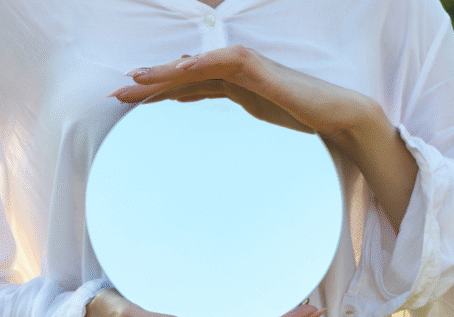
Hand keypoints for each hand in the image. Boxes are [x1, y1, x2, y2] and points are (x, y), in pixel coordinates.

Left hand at [107, 46, 377, 144]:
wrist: (336, 115)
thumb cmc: (299, 113)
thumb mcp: (253, 111)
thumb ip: (224, 101)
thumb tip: (192, 100)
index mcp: (231, 84)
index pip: (186, 85)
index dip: (155, 92)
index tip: (128, 101)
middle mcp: (234, 72)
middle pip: (184, 75)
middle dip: (150, 83)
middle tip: (117, 94)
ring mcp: (248, 69)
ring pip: (199, 67)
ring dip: (167, 73)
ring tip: (137, 80)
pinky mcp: (262, 71)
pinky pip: (228, 64)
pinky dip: (204, 64)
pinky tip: (181, 70)